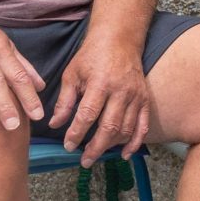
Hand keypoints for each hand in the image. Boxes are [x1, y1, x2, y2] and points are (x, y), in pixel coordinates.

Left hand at [51, 32, 152, 165]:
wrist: (119, 39)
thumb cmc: (92, 55)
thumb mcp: (72, 74)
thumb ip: (65, 101)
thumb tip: (55, 124)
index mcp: (100, 83)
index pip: (87, 115)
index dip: (76, 133)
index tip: (68, 145)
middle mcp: (121, 91)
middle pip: (109, 127)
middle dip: (95, 147)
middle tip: (84, 160)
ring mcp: (135, 96)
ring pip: (126, 129)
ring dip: (111, 146)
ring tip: (97, 154)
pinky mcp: (144, 99)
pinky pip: (143, 126)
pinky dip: (135, 142)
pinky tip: (125, 154)